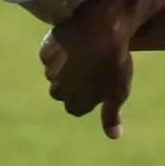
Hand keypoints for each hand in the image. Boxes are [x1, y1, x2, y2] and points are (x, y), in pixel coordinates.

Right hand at [39, 6, 133, 139]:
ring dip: (67, 64)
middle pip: (65, 90)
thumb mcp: (119, 92)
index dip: (90, 93)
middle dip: (75, 81)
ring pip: (57, 72)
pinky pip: (52, 54)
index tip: (101, 80)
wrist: (100, 29)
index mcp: (75, 106)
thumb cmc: (113, 63)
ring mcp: (49, 72)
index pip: (78, 105)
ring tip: (87, 50)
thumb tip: (114, 136)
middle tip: (95, 64)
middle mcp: (57, 93)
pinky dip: (61, 49)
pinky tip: (75, 41)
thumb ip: (111, 116)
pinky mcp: (45, 52)